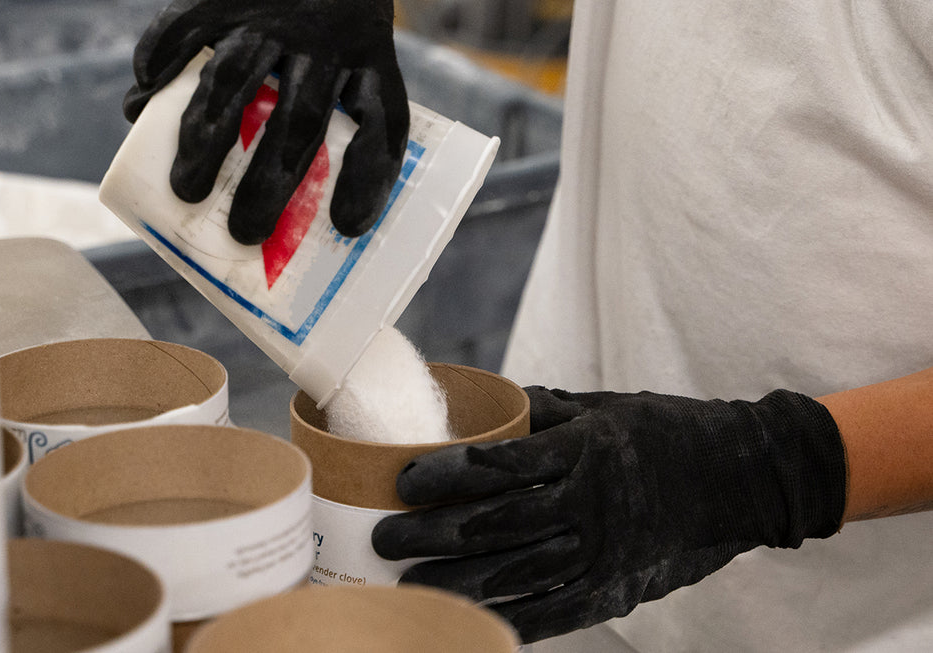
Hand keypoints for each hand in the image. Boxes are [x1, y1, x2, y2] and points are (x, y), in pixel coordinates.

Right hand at [124, 0, 409, 242]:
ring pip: (235, 81)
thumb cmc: (338, 30)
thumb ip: (356, 123)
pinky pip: (185, 26)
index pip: (380, 122)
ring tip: (186, 190)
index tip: (348, 226)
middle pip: (298, 120)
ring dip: (206, 139)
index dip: (367, 177)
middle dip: (269, 183)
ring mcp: (270, 16)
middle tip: (244, 233)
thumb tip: (340, 221)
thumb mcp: (366, 60)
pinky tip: (140, 102)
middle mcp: (323, 40)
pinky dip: (159, 63)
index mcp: (371, 60)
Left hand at [372, 386, 845, 642]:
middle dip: (432, 533)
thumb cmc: (670, 432)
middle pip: (494, 523)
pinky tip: (470, 618)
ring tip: (408, 581)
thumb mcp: (608, 407)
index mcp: (585, 451)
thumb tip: (487, 407)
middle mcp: (591, 504)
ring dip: (455, 579)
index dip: (444, 474)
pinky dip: (511, 618)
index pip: (499, 464)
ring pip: (515, 572)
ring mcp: (605, 551)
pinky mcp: (619, 587)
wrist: (743, 477)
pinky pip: (556, 611)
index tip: (402, 480)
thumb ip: (545, 412)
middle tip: (384, 537)